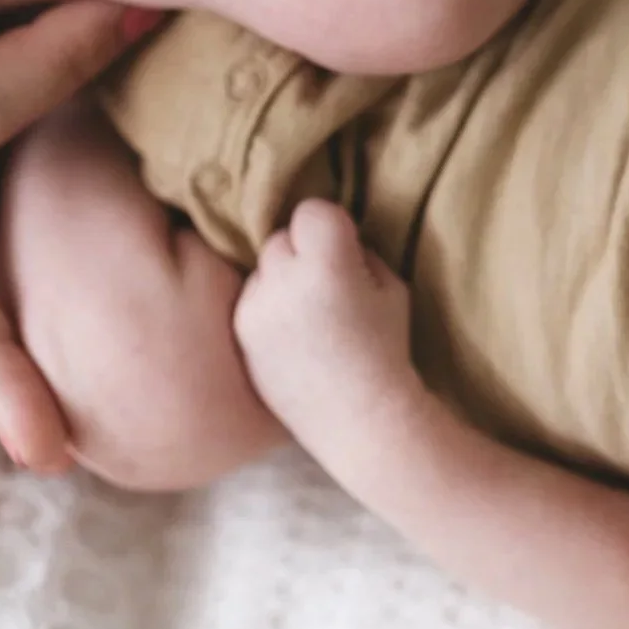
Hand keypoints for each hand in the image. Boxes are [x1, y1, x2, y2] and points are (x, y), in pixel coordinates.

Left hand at [232, 198, 416, 431]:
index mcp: (327, 264)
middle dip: (303, 252)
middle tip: (326, 284)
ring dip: (281, 279)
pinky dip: (268, 307)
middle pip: (282, 237)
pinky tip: (291, 336)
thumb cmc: (386, 349)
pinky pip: (250, 298)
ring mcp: (255, 308)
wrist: (359, 418)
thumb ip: (357, 252)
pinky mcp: (239, 333)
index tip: (345, 253)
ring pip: (262, 268)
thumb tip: (331, 237)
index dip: (331, 228)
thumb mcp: (390, 287)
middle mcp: (283, 281)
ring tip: (307, 315)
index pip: (312, 210)